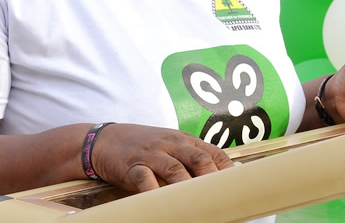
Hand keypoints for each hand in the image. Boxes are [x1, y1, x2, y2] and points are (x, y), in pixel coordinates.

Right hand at [91, 123, 234, 191]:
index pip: (213, 152)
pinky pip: (145, 179)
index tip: (239, 187)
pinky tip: (161, 202)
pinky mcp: (132, 166)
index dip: (227, 169)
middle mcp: (170, 145)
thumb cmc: (143, 146)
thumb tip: (218, 181)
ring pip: (175, 169)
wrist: (105, 140)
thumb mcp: (169, 145)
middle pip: (199, 159)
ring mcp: (151, 154)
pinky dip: (154, 191)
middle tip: (223, 197)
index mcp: (183, 140)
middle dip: (212, 178)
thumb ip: (191, 158)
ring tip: (199, 204)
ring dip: (188, 187)